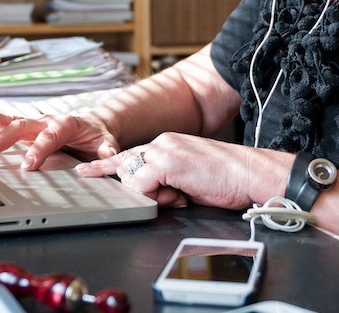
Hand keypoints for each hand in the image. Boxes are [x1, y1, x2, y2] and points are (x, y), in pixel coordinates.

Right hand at [0, 102, 119, 170]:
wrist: (94, 126)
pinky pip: (4, 126)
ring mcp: (34, 125)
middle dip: (3, 139)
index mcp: (65, 124)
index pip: (49, 137)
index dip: (39, 150)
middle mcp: (45, 121)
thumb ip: (106, 148)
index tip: (27, 166)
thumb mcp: (107, 142)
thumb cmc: (98, 136)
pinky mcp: (26, 130)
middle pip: (21, 126)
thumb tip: (108, 153)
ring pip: (8, 121)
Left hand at [76, 133, 290, 209]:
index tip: (87, 170)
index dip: (107, 166)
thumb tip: (156, 195)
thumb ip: (167, 182)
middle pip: (126, 165)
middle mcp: (162, 142)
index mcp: (168, 144)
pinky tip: (180, 194)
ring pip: (132, 177)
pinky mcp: (167, 161)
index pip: (130, 154)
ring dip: (153, 194)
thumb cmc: (228, 180)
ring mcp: (163, 149)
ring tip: (181, 194)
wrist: (251, 174)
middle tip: (154, 193)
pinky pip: (142, 184)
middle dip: (129, 184)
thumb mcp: (190, 180)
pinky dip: (157, 196)